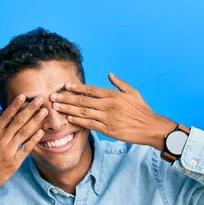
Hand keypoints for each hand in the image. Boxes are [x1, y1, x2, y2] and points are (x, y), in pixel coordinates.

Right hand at [0, 95, 47, 204]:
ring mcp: (8, 152)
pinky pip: (26, 149)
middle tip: (40, 99)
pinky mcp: (14, 162)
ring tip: (44, 111)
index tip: (24, 97)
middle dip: (30, 109)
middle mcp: (0, 141)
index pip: (5, 116)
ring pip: (24, 133)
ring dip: (35, 121)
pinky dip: (34, 140)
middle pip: (18, 122)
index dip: (15, 106)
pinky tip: (41, 131)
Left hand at [49, 73, 176, 150]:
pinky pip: (89, 125)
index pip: (90, 90)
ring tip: (56, 107)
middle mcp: (108, 105)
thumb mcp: (132, 92)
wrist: (150, 127)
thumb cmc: (142, 110)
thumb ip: (119, 83)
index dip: (76, 88)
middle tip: (52, 97)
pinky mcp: (108, 130)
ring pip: (83, 112)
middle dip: (65, 98)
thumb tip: (109, 74)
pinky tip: (69, 119)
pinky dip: (78, 121)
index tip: (65, 86)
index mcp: (113, 95)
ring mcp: (107, 118)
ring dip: (68, 109)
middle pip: (82, 100)